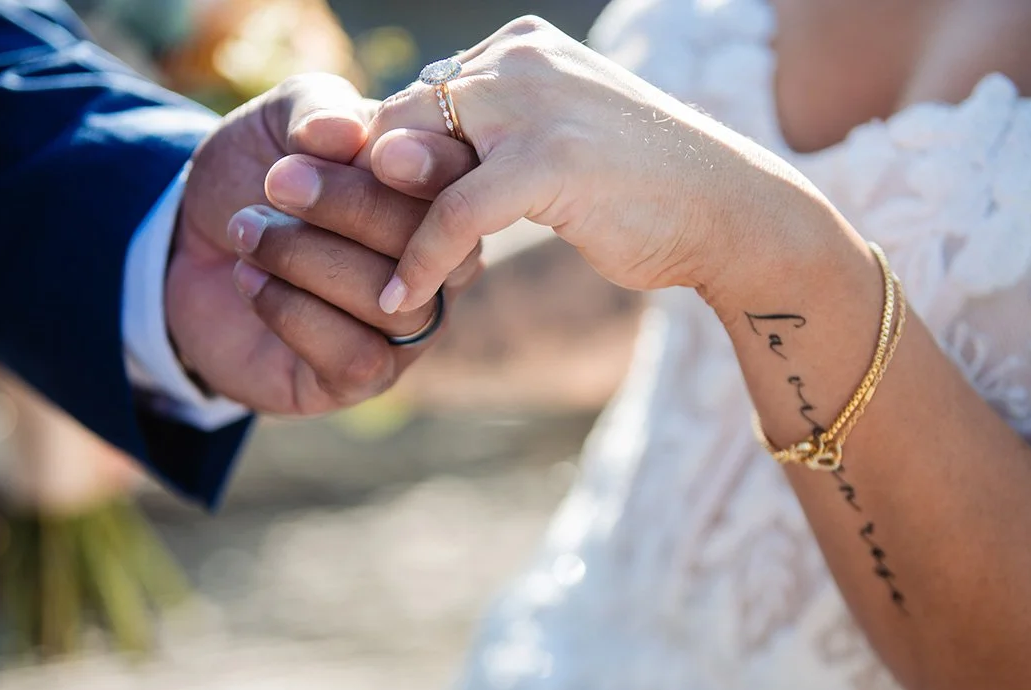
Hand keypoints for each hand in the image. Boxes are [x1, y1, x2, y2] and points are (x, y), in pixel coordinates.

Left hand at [167, 74, 478, 415]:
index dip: (426, 168)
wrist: (188, 247)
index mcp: (437, 201)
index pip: (462, 188)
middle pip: (431, 248)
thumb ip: (318, 110)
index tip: (370, 148)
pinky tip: (249, 279)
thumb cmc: (254, 179)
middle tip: (278, 181)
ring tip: (247, 230)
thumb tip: (348, 133)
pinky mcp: (362, 379)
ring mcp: (406, 330)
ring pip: (395, 306)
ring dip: (307, 259)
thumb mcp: (280, 122)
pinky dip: (293, 311)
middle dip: (350, 208)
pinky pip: (356, 355)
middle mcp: (437, 270)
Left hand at [362, 16, 830, 313]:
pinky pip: (454, 213)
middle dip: (349, 177)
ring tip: (334, 262)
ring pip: (414, 158)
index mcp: (519, 49)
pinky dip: (421, 258)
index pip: (417, 95)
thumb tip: (398, 157)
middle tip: (300, 220)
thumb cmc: (641, 188)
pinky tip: (399, 298)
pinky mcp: (549, 160)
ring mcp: (536, 105)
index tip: (335, 200)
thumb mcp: (551, 146)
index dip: (372, 152)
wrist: (730, 210)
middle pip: (400, 118)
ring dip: (368, 216)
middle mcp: (519, 60)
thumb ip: (486, 141)